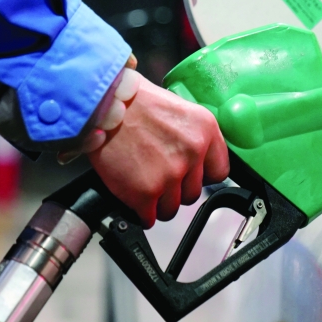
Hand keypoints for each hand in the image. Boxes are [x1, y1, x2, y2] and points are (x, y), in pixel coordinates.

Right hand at [86, 74, 229, 226]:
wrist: (101, 105)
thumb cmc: (133, 103)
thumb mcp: (178, 109)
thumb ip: (193, 137)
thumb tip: (197, 163)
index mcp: (204, 130)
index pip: (219, 172)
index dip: (200, 176)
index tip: (189, 176)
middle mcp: (192, 153)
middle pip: (193, 194)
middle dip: (175, 189)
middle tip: (156, 175)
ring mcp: (169, 175)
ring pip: (171, 208)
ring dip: (157, 202)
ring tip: (141, 182)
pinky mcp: (145, 192)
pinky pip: (149, 218)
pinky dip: (140, 212)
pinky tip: (133, 196)